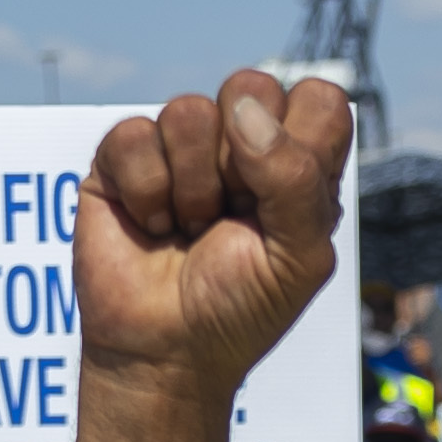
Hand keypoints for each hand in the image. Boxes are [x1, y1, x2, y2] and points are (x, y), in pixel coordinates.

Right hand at [78, 70, 354, 397]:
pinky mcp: (123, 159)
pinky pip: (133, 135)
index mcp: (297, 163)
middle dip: (241, 163)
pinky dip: (146, 193)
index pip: (318, 99)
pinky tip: (153, 226)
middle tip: (234, 215)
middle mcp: (241, 145)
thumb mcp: (300, 258)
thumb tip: (244, 114)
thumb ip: (297, 181)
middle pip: (250, 88)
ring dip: (192, 188)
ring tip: (191, 229)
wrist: (167, 354)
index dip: (301, 139)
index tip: (282, 200)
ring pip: (188, 111)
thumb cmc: (240, 310)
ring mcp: (180, 148)